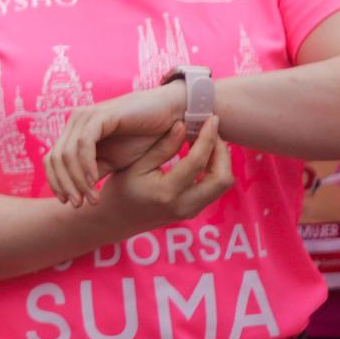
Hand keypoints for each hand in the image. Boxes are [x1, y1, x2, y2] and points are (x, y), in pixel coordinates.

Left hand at [45, 85, 185, 208]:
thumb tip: (77, 193)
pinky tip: (94, 181)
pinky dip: (85, 165)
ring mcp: (86, 117)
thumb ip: (94, 173)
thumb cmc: (144, 139)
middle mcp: (76, 123)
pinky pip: (84, 144)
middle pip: (55, 159)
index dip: (57, 183)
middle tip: (78, 205)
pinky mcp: (100, 115)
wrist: (171, 117)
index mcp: (76, 133)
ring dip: (76, 180)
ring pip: (66, 154)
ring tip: (91, 199)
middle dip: (65, 186)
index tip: (70, 203)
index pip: (52, 161)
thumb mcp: (115, 162)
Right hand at [97, 116, 236, 237]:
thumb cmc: (120, 189)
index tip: (212, 119)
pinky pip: (215, 189)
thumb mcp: (136, 164)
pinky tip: (202, 154)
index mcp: (166, 192)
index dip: (208, 138)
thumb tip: (184, 125)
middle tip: (212, 131)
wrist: (116, 220)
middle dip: (222, 152)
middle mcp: (183, 206)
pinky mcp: (194, 211)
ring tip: (207, 140)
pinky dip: (215, 169)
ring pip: (223, 185)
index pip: (197, 162)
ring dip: (221, 160)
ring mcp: (191, 212)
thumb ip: (162, 147)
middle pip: (222, 179)